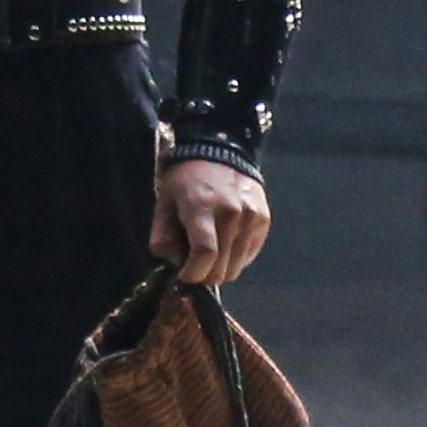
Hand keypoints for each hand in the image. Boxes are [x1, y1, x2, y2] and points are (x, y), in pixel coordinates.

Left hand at [152, 155, 270, 286]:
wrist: (221, 149)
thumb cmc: (185, 179)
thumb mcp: (164, 202)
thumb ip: (162, 236)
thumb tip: (173, 263)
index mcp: (202, 208)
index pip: (204, 254)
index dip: (193, 274)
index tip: (183, 277)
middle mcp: (232, 214)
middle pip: (221, 268)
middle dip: (203, 275)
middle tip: (193, 265)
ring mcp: (251, 217)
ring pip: (236, 268)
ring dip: (219, 269)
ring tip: (209, 253)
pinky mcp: (264, 220)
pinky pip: (248, 256)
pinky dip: (234, 259)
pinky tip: (224, 244)